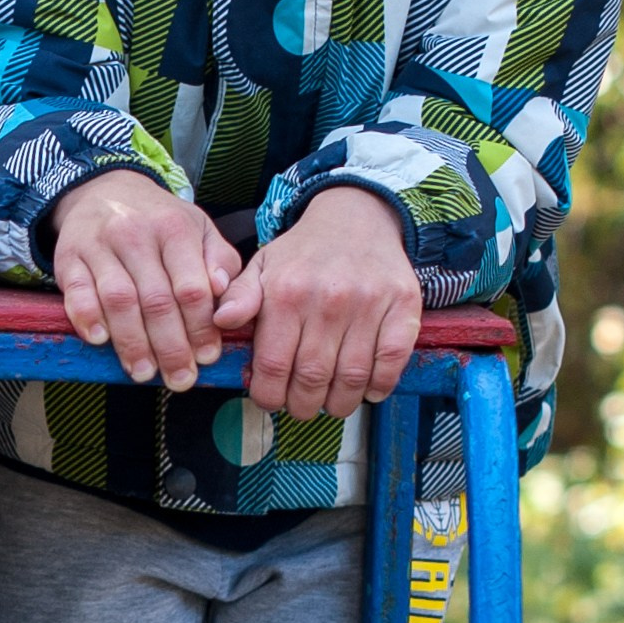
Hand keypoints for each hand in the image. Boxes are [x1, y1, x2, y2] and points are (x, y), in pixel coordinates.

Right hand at [47, 169, 239, 387]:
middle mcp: (136, 234)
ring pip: (119, 300)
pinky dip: (87, 318)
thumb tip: (222, 294)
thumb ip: (219, 261)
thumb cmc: (159, 220)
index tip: (207, 358)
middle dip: (170, 346)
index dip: (201, 328)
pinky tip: (100, 341)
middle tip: (180, 380)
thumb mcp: (198, 229)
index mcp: (174, 228)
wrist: (104, 190)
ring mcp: (99, 245)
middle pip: (156, 300)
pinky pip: (76, 292)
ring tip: (143, 373)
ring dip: (132, 343)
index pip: (191, 288)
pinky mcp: (69, 256)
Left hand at [213, 186, 421, 420]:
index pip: (273, 366)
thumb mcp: (262, 267)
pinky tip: (367, 390)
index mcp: (287, 294)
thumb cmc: (304, 253)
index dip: (270, 396)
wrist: (357, 216)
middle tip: (302, 406)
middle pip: (312, 379)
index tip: (271, 401)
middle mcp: (328, 300)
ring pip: (352, 377)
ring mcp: (368, 304)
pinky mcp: (402, 307)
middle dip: (303, 405)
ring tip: (331, 403)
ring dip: (340, 403)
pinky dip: (380, 385)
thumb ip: (238, 297)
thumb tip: (221, 322)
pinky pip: (391, 361)